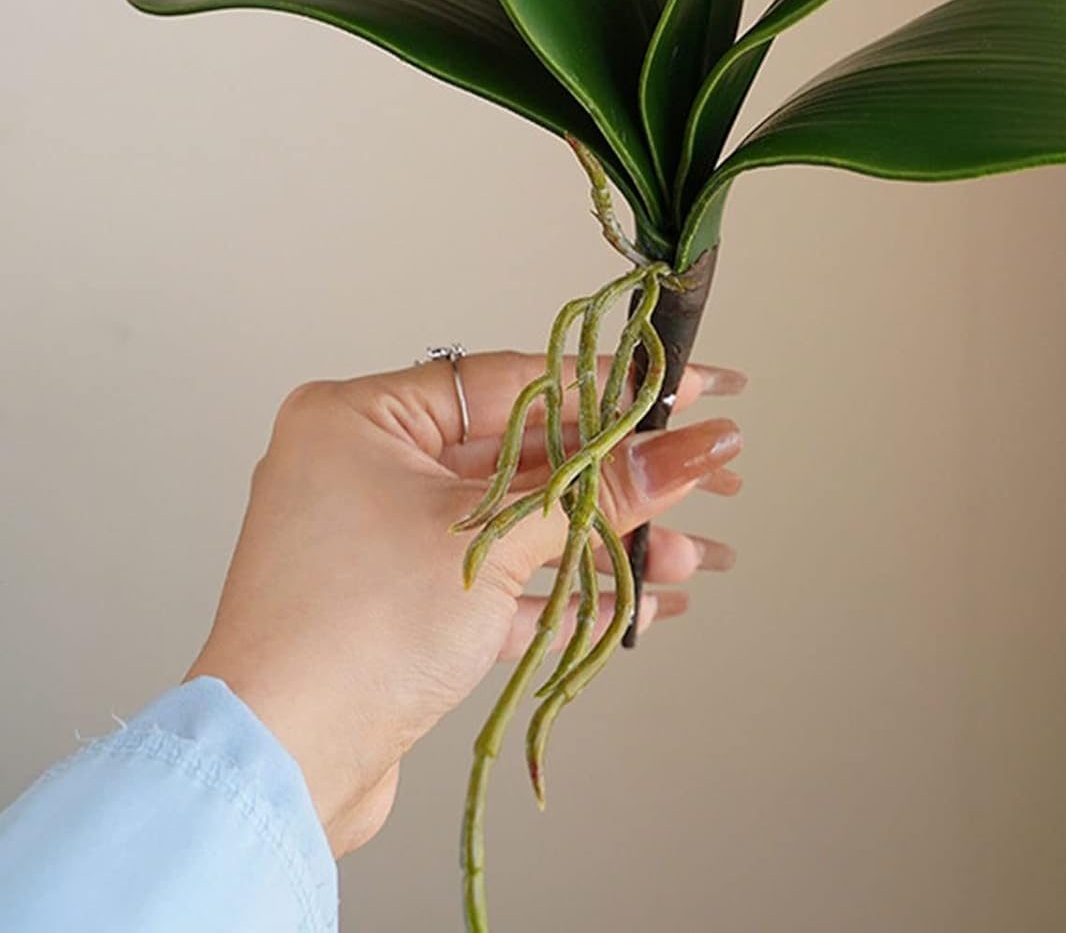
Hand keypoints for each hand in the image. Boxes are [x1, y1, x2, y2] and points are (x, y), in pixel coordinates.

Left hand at [184, 351, 744, 856]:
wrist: (277, 770)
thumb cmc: (356, 630)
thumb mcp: (496, 541)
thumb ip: (601, 491)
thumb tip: (690, 450)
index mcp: (364, 417)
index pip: (515, 382)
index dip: (610, 389)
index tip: (682, 390)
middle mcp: (366, 467)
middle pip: (525, 455)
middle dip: (619, 480)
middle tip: (701, 476)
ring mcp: (381, 541)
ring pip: (517, 524)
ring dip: (603, 543)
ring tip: (684, 557)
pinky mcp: (399, 608)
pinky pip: (495, 581)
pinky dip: (559, 591)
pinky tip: (632, 601)